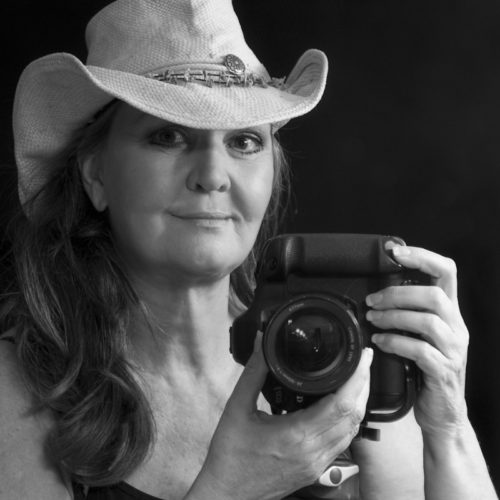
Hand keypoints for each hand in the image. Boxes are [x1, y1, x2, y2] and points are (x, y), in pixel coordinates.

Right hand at [189, 333, 372, 499]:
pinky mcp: (315, 470)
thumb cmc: (230, 456)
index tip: (362, 357)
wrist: (227, 493)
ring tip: (357, 379)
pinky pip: (342, 443)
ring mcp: (317, 464)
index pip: (341, 404)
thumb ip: (253, 372)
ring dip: (359, 403)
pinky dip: (349, 421)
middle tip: (364, 361)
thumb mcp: (237, 408)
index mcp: (296, 434)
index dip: (357, 378)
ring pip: (353, 431)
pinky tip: (343, 407)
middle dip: (364, 385)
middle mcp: (313, 451)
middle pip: (355, 416)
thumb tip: (262, 343)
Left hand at [365, 244, 468, 439]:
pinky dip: (395, 342)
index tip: (395, 252)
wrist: (442, 412)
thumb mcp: (421, 334)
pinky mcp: (444, 370)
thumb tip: (377, 293)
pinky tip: (380, 342)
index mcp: (451, 313)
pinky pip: (420, 350)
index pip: (447, 272)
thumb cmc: (426, 368)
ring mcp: (454, 350)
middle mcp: (457, 327)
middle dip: (398, 293)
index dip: (422, 257)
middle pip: (434, 295)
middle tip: (372, 301)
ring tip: (372, 320)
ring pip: (428, 320)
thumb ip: (409, 313)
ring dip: (393, 317)